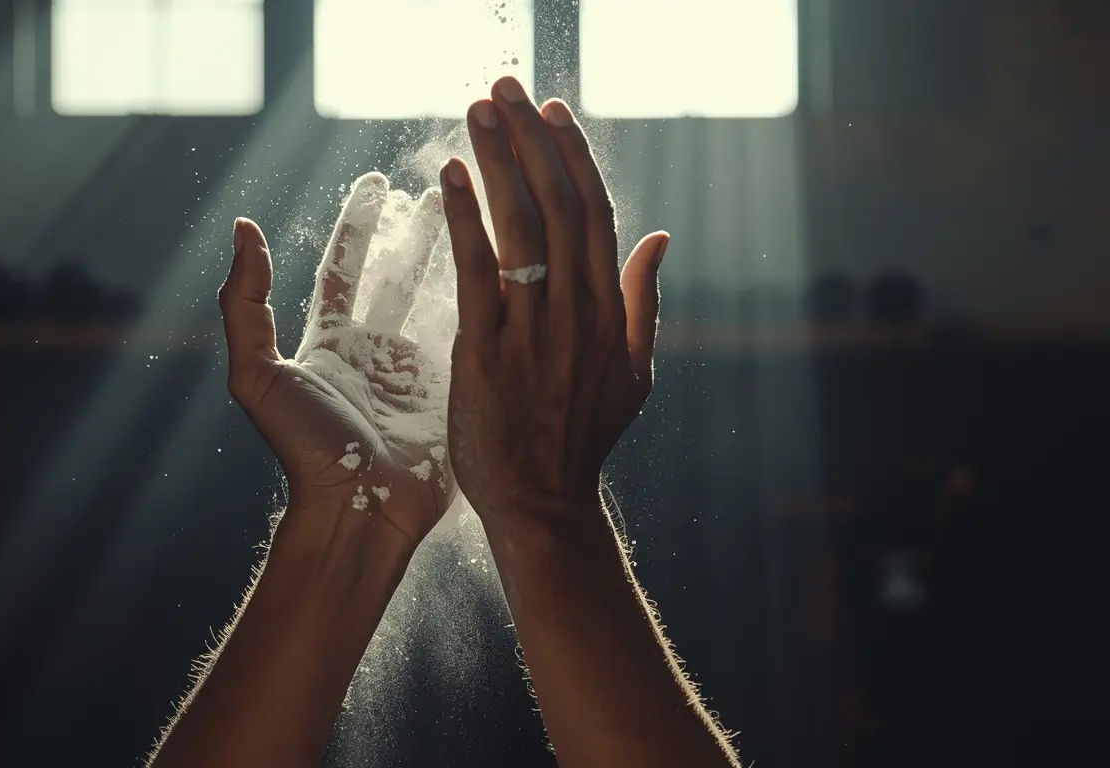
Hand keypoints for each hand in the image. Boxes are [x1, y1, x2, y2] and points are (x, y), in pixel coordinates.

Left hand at [219, 173, 454, 545]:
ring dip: (462, 254)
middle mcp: (378, 350)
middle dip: (418, 229)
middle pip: (399, 274)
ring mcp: (420, 370)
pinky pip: (475, 334)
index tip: (378, 181)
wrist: (361, 509)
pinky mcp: (454, 390)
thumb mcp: (259, 375)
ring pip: (443, 298)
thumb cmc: (306, 448)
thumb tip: (243, 229)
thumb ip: (244, 303)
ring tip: (484, 212)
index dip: (359, 223)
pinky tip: (512, 264)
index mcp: (332, 342)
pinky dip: (491, 298)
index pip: (345, 268)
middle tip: (444, 183)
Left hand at [440, 78, 669, 519]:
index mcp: (611, 312)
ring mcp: (533, 332)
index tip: (553, 112)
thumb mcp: (634, 372)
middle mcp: (577, 313)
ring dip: (500, 162)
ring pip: (522, 227)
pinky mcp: (486, 353)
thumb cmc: (582, 437)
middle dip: (533, 141)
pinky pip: (478, 272)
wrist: (542, 502)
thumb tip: (659, 238)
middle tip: (508, 88)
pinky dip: (466, 219)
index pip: (596, 214)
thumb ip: (644, 301)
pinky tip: (450, 175)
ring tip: (480, 110)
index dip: (574, 158)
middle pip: (560, 206)